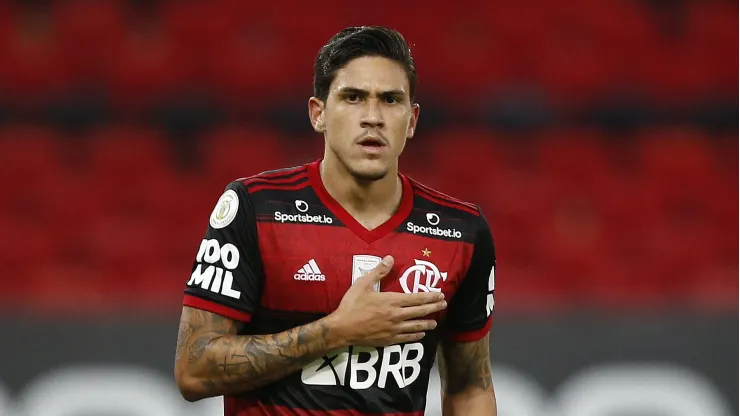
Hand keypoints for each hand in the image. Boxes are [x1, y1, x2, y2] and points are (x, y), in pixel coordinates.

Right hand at [328, 255, 446, 346]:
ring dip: (427, 323)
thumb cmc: (351, 305)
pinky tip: (421, 335)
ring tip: (435, 322)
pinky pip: (407, 338)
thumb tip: (390, 258)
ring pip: (416, 326)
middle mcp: (396, 315)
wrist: (342, 328)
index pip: (416, 298)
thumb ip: (378, 272)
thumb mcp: (362, 284)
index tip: (440, 294)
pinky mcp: (389, 339)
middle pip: (420, 311)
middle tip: (444, 305)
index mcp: (391, 301)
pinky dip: (416, 336)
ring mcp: (394, 329)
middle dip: (433, 307)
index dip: (430, 296)